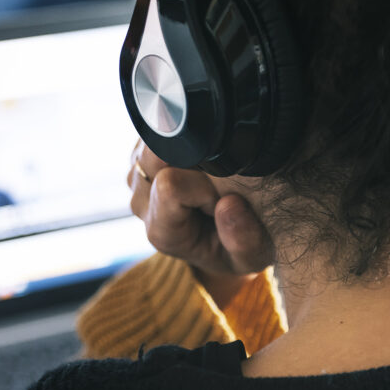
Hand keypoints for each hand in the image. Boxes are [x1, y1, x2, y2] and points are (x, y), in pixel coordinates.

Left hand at [128, 142, 274, 307]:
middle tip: (216, 181)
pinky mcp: (141, 159)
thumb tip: (228, 205)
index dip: (203, 185)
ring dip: (184, 150)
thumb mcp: (251, 255)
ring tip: (205, 176)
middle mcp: (142, 204)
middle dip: (192, 160)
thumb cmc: (236, 247)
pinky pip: (155, 134)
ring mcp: (137, 181)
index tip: (222, 198)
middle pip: (154, 157)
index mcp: (162, 231)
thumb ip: (243, 239)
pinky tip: (195, 165)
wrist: (223, 240)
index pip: (170, 186)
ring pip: (152, 142)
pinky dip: (180, 141)